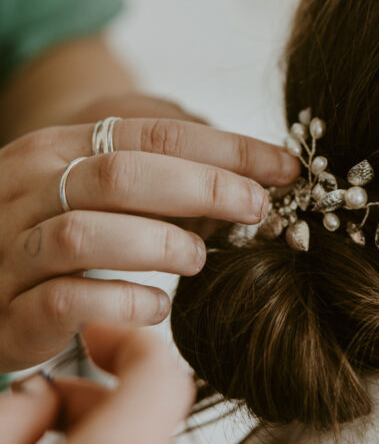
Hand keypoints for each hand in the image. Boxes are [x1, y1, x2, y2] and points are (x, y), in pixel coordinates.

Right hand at [0, 115, 299, 371]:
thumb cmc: (48, 239)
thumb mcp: (93, 192)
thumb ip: (159, 180)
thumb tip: (256, 179)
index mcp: (55, 149)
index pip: (151, 133)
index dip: (225, 148)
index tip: (286, 167)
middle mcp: (26, 189)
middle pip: (121, 174)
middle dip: (203, 187)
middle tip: (257, 208)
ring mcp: (9, 248)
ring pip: (86, 233)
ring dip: (159, 244)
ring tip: (199, 259)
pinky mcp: (8, 310)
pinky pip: (64, 300)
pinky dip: (121, 300)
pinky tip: (158, 306)